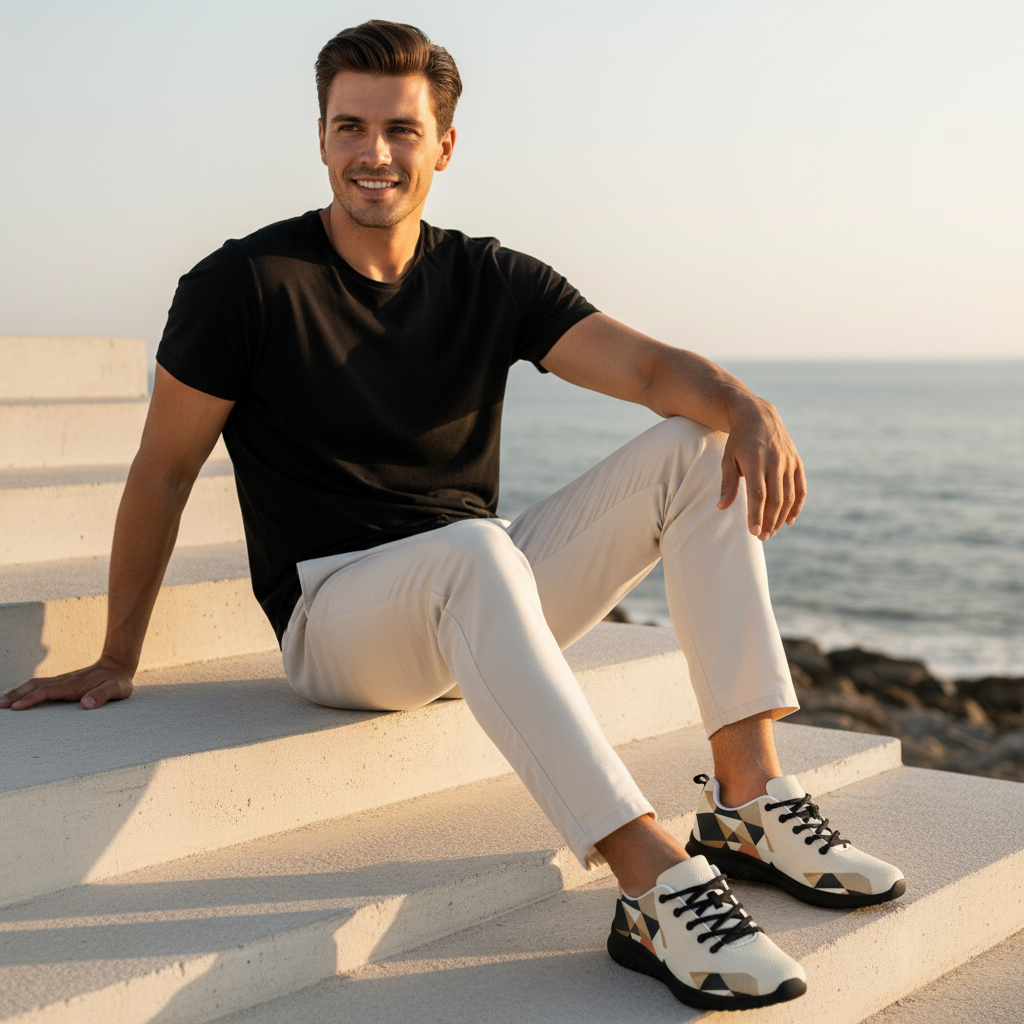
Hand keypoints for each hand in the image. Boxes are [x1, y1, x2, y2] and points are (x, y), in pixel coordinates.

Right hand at [1, 656, 134, 710]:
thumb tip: (86, 704)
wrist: (118, 665)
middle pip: (35, 686)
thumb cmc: (118, 681)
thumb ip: (102, 696)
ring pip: (35, 684)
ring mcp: (63, 680)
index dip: (31, 699)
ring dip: (18, 691)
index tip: (16, 707)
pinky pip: (41, 685)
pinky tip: (20, 696)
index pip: (47, 692)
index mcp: (73, 685)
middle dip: (16, 695)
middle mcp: (64, 681)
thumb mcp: (116, 689)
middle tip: (0, 705)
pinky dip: (27, 690)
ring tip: (3, 701)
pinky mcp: (63, 682)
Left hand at [717, 396, 806, 539]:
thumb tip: (721, 507)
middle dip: (769, 521)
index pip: (758, 494)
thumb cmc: (738, 441)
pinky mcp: (797, 462)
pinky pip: (800, 488)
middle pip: (775, 499)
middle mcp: (775, 461)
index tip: (753, 532)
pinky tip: (789, 520)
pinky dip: (797, 506)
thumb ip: (727, 484)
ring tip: (771, 532)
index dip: (757, 515)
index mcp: (755, 461)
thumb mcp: (728, 459)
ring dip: (781, 517)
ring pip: (789, 496)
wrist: (758, 416)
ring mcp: (788, 461)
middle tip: (761, 537)